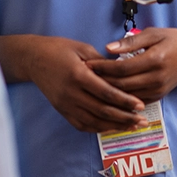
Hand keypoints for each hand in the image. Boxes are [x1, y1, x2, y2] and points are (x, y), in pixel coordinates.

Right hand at [27, 36, 147, 132]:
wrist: (33, 58)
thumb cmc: (59, 49)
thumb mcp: (82, 48)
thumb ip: (102, 62)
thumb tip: (122, 71)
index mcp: (78, 75)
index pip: (106, 92)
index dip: (124, 100)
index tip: (140, 105)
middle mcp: (71, 93)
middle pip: (102, 110)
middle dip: (125, 117)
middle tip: (142, 120)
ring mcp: (65, 104)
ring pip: (94, 121)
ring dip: (115, 126)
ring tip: (132, 126)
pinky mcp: (62, 110)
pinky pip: (82, 125)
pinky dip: (98, 128)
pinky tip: (111, 127)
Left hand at [87, 27, 176, 102]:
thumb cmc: (174, 41)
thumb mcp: (154, 33)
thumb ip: (130, 41)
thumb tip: (108, 47)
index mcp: (154, 59)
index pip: (122, 68)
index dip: (103, 67)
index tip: (87, 64)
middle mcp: (156, 78)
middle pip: (122, 85)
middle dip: (101, 81)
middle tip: (84, 76)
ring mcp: (158, 90)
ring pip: (126, 96)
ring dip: (108, 91)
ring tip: (91, 84)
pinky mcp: (158, 96)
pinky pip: (134, 101)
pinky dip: (120, 97)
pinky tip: (107, 92)